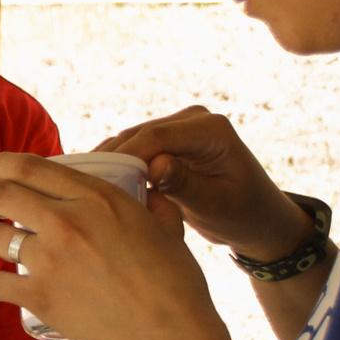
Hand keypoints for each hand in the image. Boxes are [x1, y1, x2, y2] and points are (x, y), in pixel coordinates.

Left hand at [0, 152, 223, 339]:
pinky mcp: (39, 297)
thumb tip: (152, 195)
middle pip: (2, 196)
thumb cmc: (175, 283)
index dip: (4, 164)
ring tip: (11, 248)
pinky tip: (12, 286)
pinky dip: (1, 284)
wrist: (168, 335)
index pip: (30, 167)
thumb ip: (156, 205)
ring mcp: (48, 260)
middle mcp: (66, 221)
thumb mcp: (169, 229)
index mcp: (96, 197)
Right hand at [99, 106, 312, 259]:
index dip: (124, 155)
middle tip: (80, 188)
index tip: (97, 180)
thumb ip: (186, 185)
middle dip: (110, 159)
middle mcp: (194, 120)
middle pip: (139, 135)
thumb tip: (155, 165)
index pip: (156, 135)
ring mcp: (180, 129)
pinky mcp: (169, 142)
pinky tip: (97, 186)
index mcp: (211, 130)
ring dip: (109, 163)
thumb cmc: (244, 216)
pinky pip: (136, 149)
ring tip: (82, 189)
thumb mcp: (217, 206)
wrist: (259, 219)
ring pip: (132, 141)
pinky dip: (118, 166)